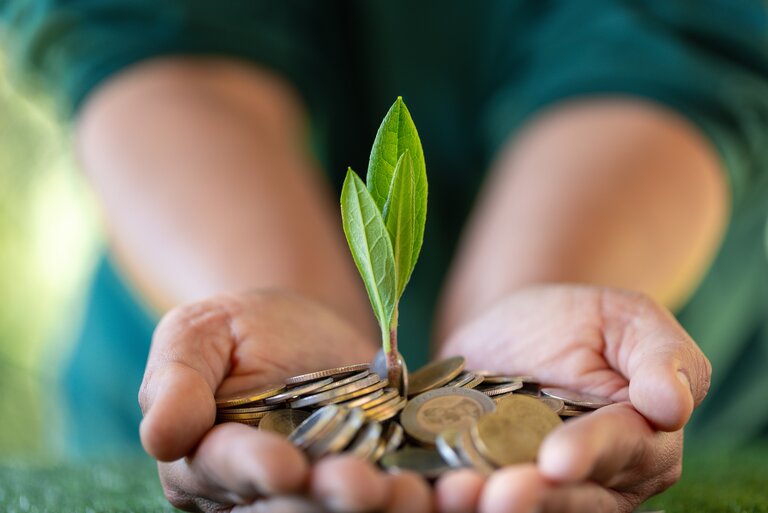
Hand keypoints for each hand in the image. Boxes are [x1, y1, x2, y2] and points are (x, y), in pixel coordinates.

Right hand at [139, 290, 431, 511]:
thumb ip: (176, 380)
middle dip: (327, 501)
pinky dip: (424, 494)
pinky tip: (455, 488)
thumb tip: (161, 435)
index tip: (281, 467)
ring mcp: (322, 491)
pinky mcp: (375, 478)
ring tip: (413, 495)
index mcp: (211, 463)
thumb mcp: (198, 334)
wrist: (301, 330)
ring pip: (345, 511)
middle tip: (364, 488)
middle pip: (292, 507)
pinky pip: (395, 491)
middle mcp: (265, 493)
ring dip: (380, 507)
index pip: (227, 471)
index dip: (252, 471)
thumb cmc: (239, 329)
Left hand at [434, 285, 710, 512]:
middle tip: (496, 494)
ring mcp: (534, 488)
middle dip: (532, 500)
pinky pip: (469, 495)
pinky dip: (440, 495)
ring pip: (517, 508)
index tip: (557, 460)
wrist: (517, 328)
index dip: (589, 456)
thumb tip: (672, 405)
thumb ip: (662, 357)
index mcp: (638, 445)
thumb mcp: (627, 320)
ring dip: (482, 507)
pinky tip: (419, 487)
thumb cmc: (583, 322)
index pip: (618, 453)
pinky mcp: (482, 482)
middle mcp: (590, 483)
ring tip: (453, 493)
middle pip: (566, 501)